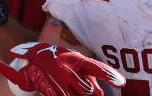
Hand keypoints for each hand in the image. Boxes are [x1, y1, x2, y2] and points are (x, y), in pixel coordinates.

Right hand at [0, 42, 125, 95]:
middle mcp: (66, 67)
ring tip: (70, 88)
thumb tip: (99, 91)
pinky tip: (61, 90)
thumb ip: (87, 73)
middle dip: (89, 93)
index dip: (109, 75)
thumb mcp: (73, 61)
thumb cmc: (58, 60)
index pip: (95, 67)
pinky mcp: (48, 89)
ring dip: (76, 95)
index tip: (121, 83)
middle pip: (88, 90)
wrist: (30, 60)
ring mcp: (57, 79)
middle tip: (85, 89)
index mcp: (74, 58)